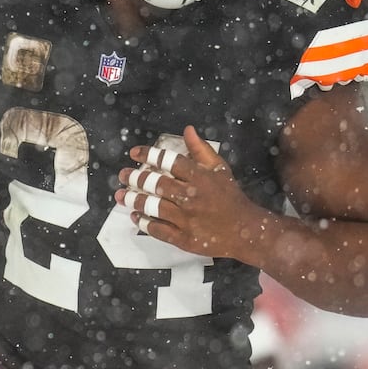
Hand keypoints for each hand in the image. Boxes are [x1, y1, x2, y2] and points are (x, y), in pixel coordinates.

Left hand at [117, 126, 269, 259]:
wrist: (246, 231)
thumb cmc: (230, 197)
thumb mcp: (219, 169)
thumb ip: (201, 150)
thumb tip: (187, 129)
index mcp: (201, 177)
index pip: (169, 161)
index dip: (149, 154)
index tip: (133, 153)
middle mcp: (191, 197)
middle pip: (157, 184)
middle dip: (136, 178)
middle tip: (123, 175)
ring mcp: (187, 219)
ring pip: (153, 207)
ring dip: (134, 200)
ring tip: (121, 195)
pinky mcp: (184, 238)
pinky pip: (158, 230)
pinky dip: (143, 222)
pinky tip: (135, 216)